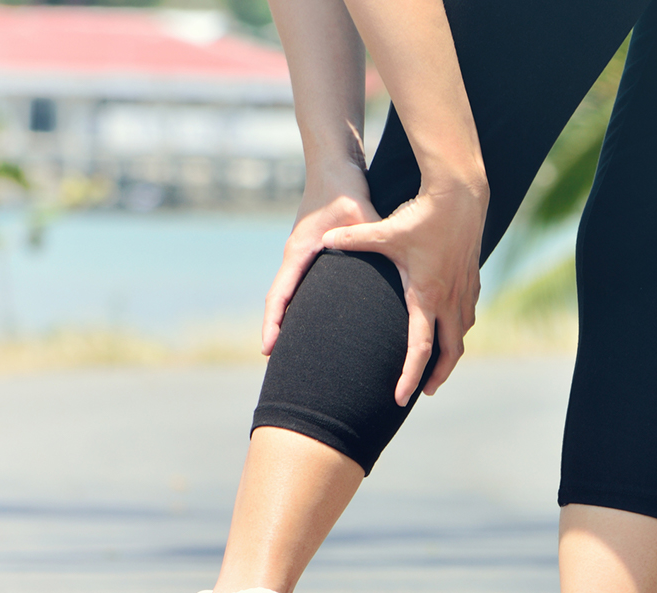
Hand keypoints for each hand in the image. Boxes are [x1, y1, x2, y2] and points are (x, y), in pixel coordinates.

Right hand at [262, 167, 379, 355]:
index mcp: (300, 251)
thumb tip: (389, 254)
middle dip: (275, 330)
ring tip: (289, 352)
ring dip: (284, 320)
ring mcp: (300, 256)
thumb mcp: (361, 213)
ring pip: (285, 295)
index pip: (279, 294)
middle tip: (275, 362)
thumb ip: (370, 235)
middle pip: (278, 301)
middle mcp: (295, 256)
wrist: (334, 165)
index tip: (268, 348)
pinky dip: (295, 306)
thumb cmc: (345, 188)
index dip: (273, 322)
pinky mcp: (309, 254)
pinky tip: (308, 324)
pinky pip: (296, 286)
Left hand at [322, 180, 486, 404]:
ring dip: (451, 354)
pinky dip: (459, 330)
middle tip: (424, 392)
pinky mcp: (472, 279)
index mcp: (427, 295)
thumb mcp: (385, 230)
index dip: (411, 376)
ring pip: (462, 334)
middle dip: (438, 376)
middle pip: (450, 352)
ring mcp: (465, 290)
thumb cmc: (422, 214)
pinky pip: (468, 315)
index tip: (402, 397)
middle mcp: (450, 299)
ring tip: (437, 367)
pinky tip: (450, 329)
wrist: (462, 195)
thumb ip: (354, 239)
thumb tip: (324, 240)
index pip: (420, 348)